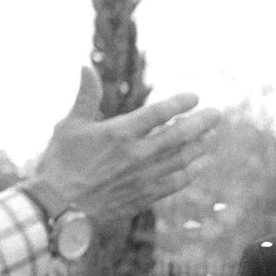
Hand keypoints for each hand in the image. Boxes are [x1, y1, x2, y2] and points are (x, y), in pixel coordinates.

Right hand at [33, 66, 211, 230]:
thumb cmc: (59, 164)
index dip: (180, 104)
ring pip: (181, 159)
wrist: (58, 209)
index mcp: (119, 133)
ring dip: (199, 147)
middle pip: (179, 135)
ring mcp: (143, 177)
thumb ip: (85, 96)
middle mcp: (137, 154)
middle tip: (218, 115)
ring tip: (211, 138)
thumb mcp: (68, 125)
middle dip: (201, 123)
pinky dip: (190, 173)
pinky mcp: (143, 197)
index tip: (195, 97)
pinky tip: (199, 166)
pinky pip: (175, 183)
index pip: (159, 113)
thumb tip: (85, 66)